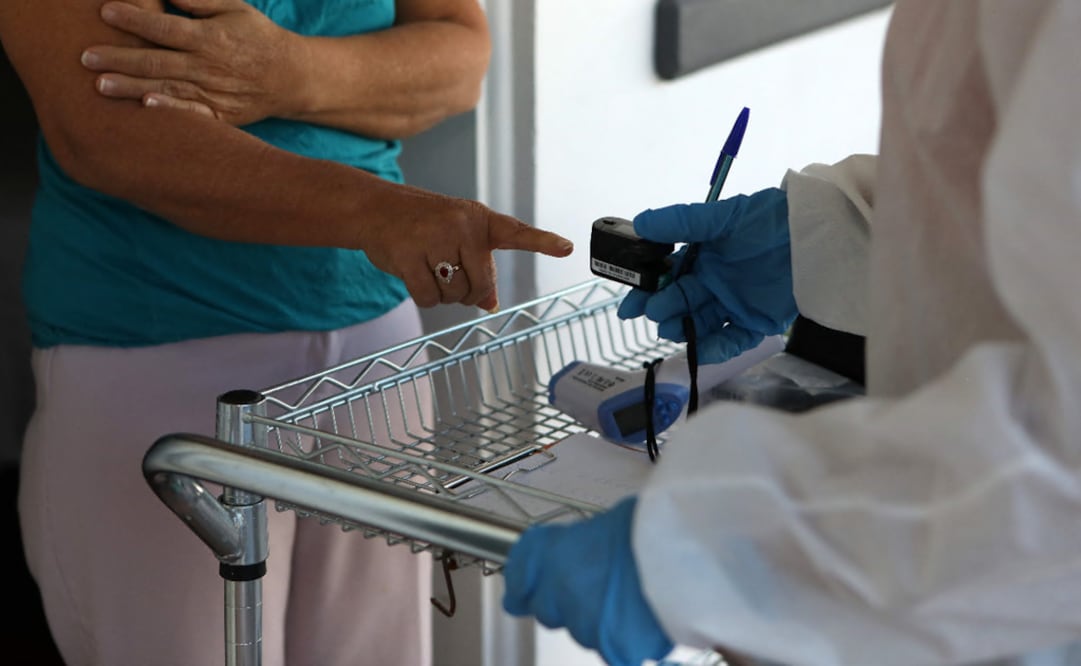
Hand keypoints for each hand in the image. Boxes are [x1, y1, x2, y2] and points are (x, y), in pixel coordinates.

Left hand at [81, 0, 301, 124]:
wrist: (292, 78)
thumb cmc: (257, 37)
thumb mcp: (234, 8)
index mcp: (211, 37)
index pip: (164, 26)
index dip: (134, 19)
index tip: (105, 12)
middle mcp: (211, 66)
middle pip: (157, 60)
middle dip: (119, 57)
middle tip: (85, 55)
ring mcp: (216, 93)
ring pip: (167, 88)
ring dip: (132, 87)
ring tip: (100, 85)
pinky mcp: (221, 115)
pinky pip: (193, 113)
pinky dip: (171, 110)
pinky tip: (147, 106)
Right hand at [360, 185, 573, 311]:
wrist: (374, 208)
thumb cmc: (422, 225)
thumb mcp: (456, 237)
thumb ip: (478, 267)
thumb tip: (489, 304)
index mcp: (479, 220)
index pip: (517, 232)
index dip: (543, 242)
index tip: (567, 247)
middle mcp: (462, 225)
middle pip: (481, 285)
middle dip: (466, 292)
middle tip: (447, 271)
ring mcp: (435, 238)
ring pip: (455, 294)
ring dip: (443, 293)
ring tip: (427, 264)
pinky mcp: (409, 254)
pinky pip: (429, 297)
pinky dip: (423, 295)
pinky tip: (413, 272)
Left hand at [502, 497, 673, 665]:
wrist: (684, 548)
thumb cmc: (652, 524)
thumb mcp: (607, 520)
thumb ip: (582, 544)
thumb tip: (584, 553)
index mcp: (549, 554)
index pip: (518, 579)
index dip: (524, 583)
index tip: (526, 587)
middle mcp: (559, 593)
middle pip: (549, 610)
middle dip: (568, 601)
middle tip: (600, 585)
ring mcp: (586, 626)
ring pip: (585, 632)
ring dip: (602, 621)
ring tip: (635, 595)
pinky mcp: (616, 651)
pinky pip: (618, 651)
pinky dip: (631, 641)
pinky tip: (648, 621)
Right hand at [617, 187, 796, 363]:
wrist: (814, 233)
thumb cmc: (768, 218)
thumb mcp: (723, 216)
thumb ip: (681, 221)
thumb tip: (640, 223)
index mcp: (703, 259)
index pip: (667, 278)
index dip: (647, 291)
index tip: (630, 304)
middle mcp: (715, 284)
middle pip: (680, 303)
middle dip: (663, 309)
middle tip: (653, 312)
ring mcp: (735, 305)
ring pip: (701, 324)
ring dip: (684, 328)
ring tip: (671, 328)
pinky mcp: (758, 323)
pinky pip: (733, 340)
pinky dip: (716, 348)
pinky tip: (699, 349)